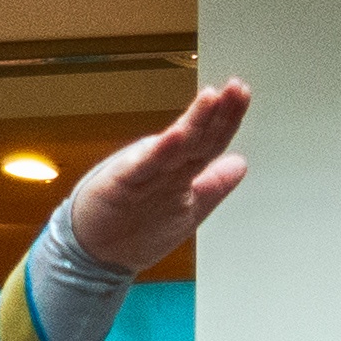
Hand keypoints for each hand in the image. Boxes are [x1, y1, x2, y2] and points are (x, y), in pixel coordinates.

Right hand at [66, 82, 250, 271]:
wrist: (97, 252)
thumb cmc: (137, 226)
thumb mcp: (189, 205)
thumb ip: (214, 184)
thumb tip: (241, 164)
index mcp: (181, 169)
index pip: (211, 140)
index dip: (228, 119)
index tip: (243, 94)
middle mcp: (165, 165)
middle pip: (198, 136)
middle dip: (218, 112)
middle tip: (237, 88)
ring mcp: (144, 173)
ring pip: (174, 145)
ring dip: (193, 121)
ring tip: (211, 97)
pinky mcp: (123, 184)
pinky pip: (144, 167)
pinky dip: (161, 151)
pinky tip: (176, 135)